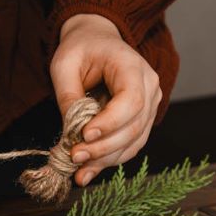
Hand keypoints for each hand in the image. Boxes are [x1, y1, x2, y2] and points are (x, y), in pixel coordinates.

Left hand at [50, 14, 161, 186]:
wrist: (97, 43)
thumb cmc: (81, 49)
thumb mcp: (65, 64)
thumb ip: (67, 95)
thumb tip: (71, 131)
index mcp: (133, 66)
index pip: (131, 101)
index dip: (110, 122)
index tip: (84, 135)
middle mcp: (150, 87)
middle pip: (134, 126)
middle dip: (103, 147)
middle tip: (75, 157)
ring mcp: (150, 106)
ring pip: (134, 142)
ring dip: (105, 160)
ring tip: (79, 170)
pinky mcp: (141, 122)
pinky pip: (129, 147)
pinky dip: (108, 161)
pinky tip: (87, 172)